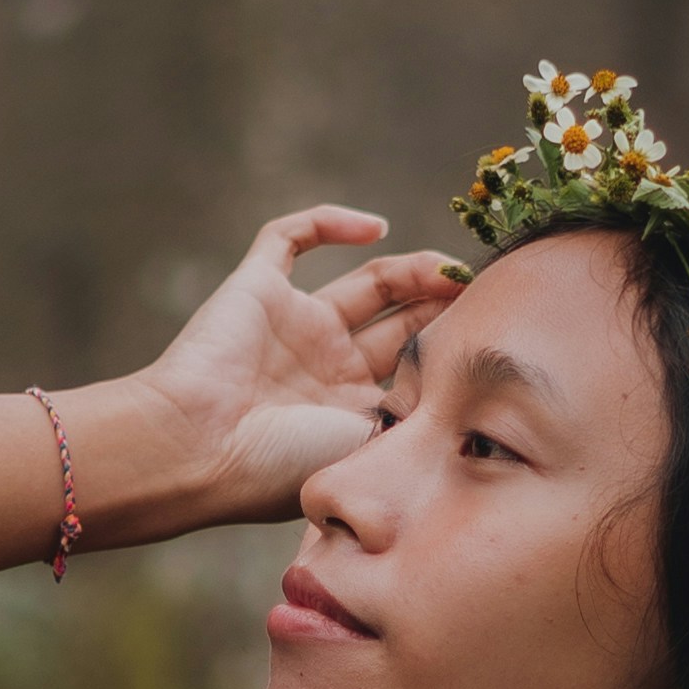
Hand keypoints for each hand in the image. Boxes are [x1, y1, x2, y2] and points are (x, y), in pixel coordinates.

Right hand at [136, 206, 470, 523]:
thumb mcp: (368, 451)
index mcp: (348, 414)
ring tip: (449, 268)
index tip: (490, 335)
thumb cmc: (279, 466)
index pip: (411, 369)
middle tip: (480, 292)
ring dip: (411, 268)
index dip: (450, 348)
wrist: (198, 450)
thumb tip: (464, 396)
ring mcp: (291, 326)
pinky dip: (329, 223)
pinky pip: (289, 238)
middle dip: (441, 305)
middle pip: (398, 321)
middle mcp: (324, 368)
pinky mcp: (254, 288)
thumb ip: (414, 419)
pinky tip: (373, 228)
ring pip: (365, 280)